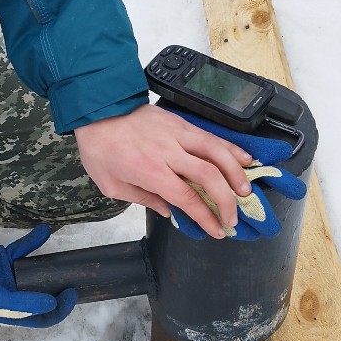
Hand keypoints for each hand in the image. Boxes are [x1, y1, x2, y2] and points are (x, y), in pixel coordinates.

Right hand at [0, 224, 76, 327]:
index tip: (71, 294)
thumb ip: (23, 303)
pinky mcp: (1, 258)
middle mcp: (13, 296)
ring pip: (33, 271)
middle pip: (41, 295)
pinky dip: (32, 240)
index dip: (59, 309)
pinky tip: (44, 230)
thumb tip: (52, 302)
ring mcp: (7, 276)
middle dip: (57, 289)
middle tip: (73, 278)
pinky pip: (21, 250)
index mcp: (12, 313)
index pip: (42, 317)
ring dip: (48, 264)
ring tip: (64, 259)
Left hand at [74, 104, 253, 238]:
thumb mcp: (110, 184)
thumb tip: (168, 210)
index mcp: (149, 170)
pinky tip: (244, 159)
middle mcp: (167, 152)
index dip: (206, 217)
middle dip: (226, 201)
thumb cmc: (99, 148)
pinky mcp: (179, 122)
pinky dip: (230, 148)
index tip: (217, 230)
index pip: (187, 197)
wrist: (95, 110)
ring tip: (246, 191)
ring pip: (216, 151)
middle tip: (232, 218)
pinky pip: (210, 135)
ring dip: (236, 173)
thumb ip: (142, 199)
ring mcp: (176, 133)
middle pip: (209, 176)